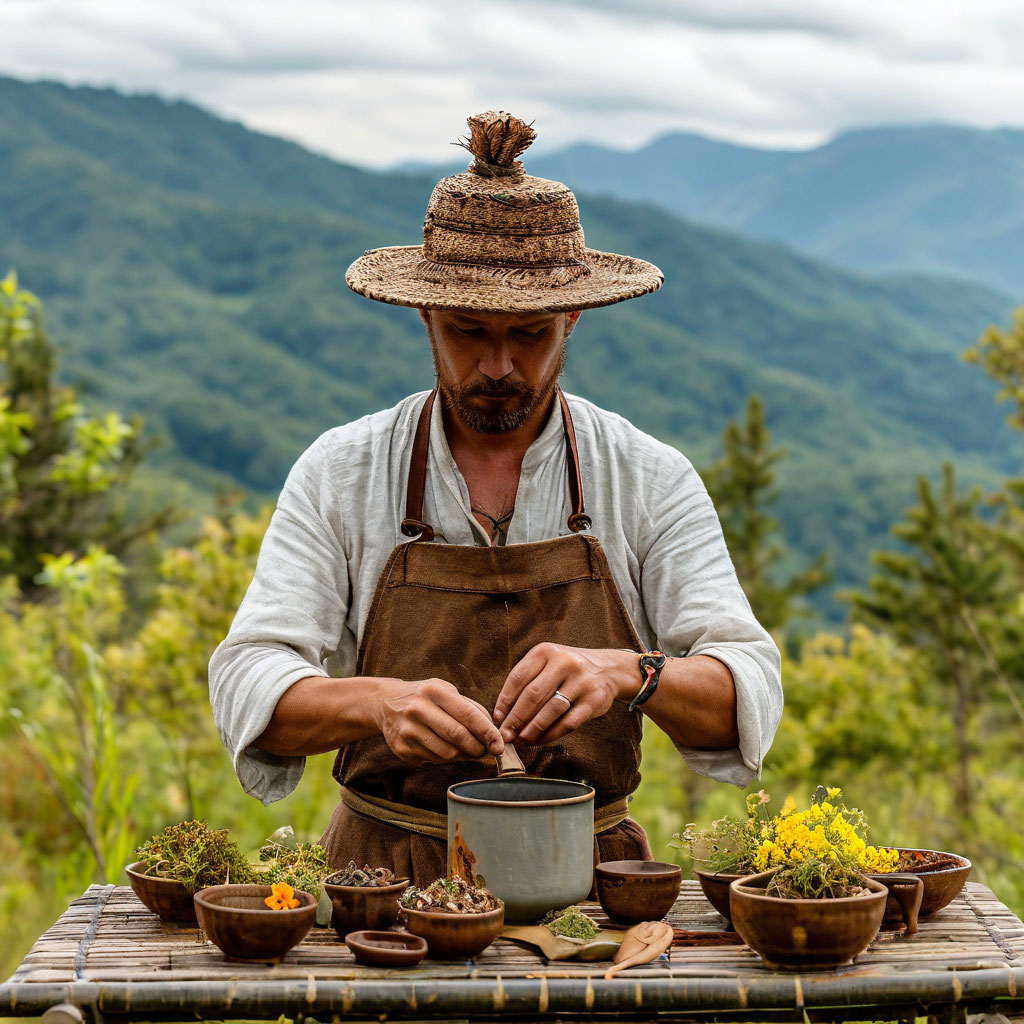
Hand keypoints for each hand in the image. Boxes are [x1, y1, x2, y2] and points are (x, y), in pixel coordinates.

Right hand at [375, 678, 504, 764]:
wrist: (385, 702)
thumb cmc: (425, 697)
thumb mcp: (446, 691)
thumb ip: (471, 708)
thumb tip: (493, 731)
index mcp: (435, 691)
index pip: (468, 716)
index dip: (488, 733)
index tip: (499, 745)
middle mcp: (418, 709)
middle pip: (458, 737)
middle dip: (477, 748)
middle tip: (485, 751)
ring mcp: (408, 730)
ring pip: (447, 753)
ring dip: (463, 755)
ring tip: (465, 749)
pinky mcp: (402, 749)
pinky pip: (434, 760)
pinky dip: (445, 758)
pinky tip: (442, 747)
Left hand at [493, 643, 635, 745]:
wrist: (609, 668)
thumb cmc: (568, 670)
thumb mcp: (548, 664)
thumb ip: (527, 683)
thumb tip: (503, 715)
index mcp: (546, 652)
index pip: (518, 678)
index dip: (505, 701)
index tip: (498, 718)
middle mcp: (564, 662)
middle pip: (532, 695)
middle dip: (516, 719)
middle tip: (506, 735)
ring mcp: (581, 680)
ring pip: (550, 710)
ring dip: (533, 729)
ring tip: (522, 740)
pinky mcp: (595, 699)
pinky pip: (569, 722)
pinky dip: (552, 734)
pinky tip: (541, 740)